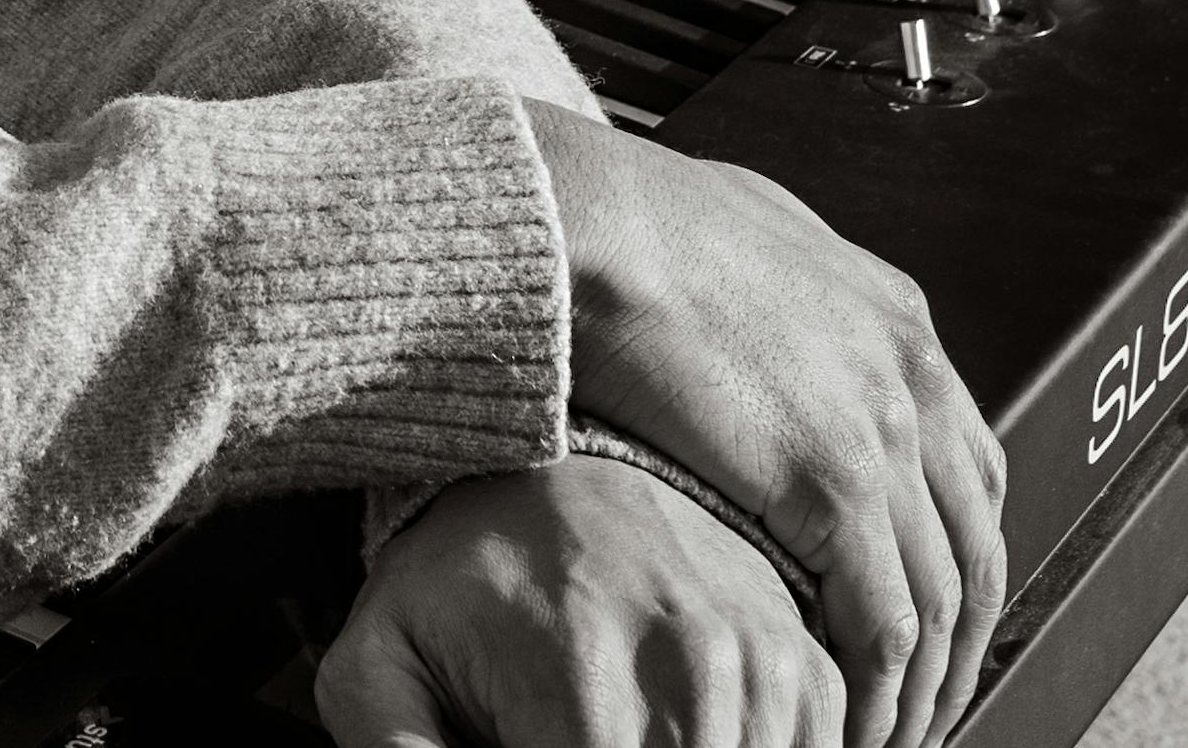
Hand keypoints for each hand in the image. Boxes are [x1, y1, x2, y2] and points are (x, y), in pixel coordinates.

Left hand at [320, 455, 841, 747]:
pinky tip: (680, 730)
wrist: (544, 466)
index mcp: (583, 683)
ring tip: (619, 721)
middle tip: (567, 728)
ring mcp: (763, 665)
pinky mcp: (806, 665)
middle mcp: (693, 671)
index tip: (531, 742)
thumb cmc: (453, 579)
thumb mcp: (381, 660)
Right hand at [526, 102, 1004, 747]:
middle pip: (979, 540)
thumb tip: (759, 314)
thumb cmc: (628, 219)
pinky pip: (886, 622)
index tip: (928, 612)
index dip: (953, 552)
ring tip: (890, 735)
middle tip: (929, 699)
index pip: (969, 465)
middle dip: (963, 640)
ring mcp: (885, 432)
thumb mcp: (741, 234)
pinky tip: (854, 723)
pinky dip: (881, 688)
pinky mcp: (835, 486)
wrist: (593, 222)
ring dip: (929, 683)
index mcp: (895, 319)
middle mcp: (913, 376)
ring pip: (948, 596)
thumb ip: (777, 293)